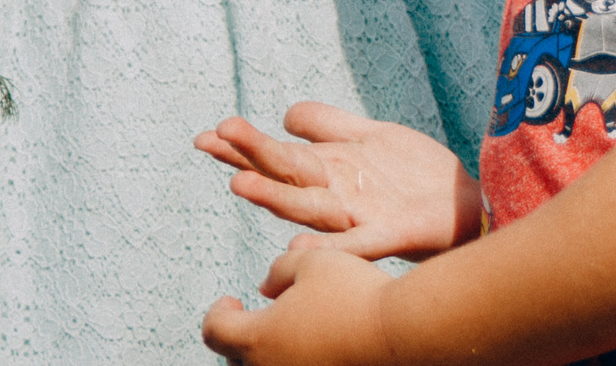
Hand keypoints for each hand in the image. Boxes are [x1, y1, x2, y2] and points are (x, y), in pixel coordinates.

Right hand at [195, 103, 479, 288]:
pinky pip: (355, 243)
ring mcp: (358, 214)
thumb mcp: (368, 135)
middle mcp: (333, 193)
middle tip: (216, 138)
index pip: (275, 155)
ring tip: (241, 184)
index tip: (209, 133)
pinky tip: (298, 246)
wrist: (465, 205)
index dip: (242, 145)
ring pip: (308, 206)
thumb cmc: (411, 173)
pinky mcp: (389, 232)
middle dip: (251, 156)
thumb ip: (326, 124)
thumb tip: (284, 116)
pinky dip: (328, 246)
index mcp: (326, 169)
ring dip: (274, 198)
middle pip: (285, 173)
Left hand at [202, 244, 394, 364]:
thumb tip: (267, 286)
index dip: (218, 312)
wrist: (400, 332)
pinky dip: (295, 360)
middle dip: (241, 337)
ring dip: (267, 353)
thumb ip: (279, 270)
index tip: (231, 301)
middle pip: (235, 361)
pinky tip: (316, 346)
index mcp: (258, 338)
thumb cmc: (355, 295)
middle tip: (257, 319)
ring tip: (289, 332)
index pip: (214, 331)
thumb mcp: (311, 260)